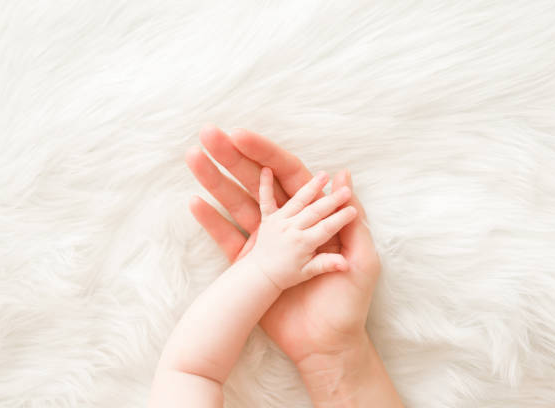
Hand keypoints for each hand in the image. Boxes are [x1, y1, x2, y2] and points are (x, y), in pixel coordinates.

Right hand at [186, 126, 380, 363]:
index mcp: (312, 220)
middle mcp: (286, 226)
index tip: (243, 134)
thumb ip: (353, 222)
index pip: (291, 177)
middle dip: (235, 157)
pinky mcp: (249, 265)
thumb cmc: (348, 303)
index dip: (268, 153)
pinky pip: (225, 238)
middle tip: (212, 133)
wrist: (326, 344)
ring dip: (215, 180)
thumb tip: (345, 178)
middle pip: (257, 183)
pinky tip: (194, 201)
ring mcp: (265, 244)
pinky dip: (210, 220)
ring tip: (193, 156)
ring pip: (236, 204)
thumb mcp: (361, 259)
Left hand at [247, 167, 355, 289]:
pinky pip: (265, 200)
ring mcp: (278, 222)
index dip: (341, 219)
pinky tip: (266, 170)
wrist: (260, 276)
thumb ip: (326, 264)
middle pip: (315, 212)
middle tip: (346, 190)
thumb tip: (346, 265)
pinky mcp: (267, 219)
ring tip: (324, 175)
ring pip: (297, 201)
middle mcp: (291, 230)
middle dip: (332, 200)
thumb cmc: (287, 275)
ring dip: (311, 187)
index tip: (353, 210)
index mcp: (303, 244)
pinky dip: (265, 185)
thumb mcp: (308, 272)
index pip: (327, 228)